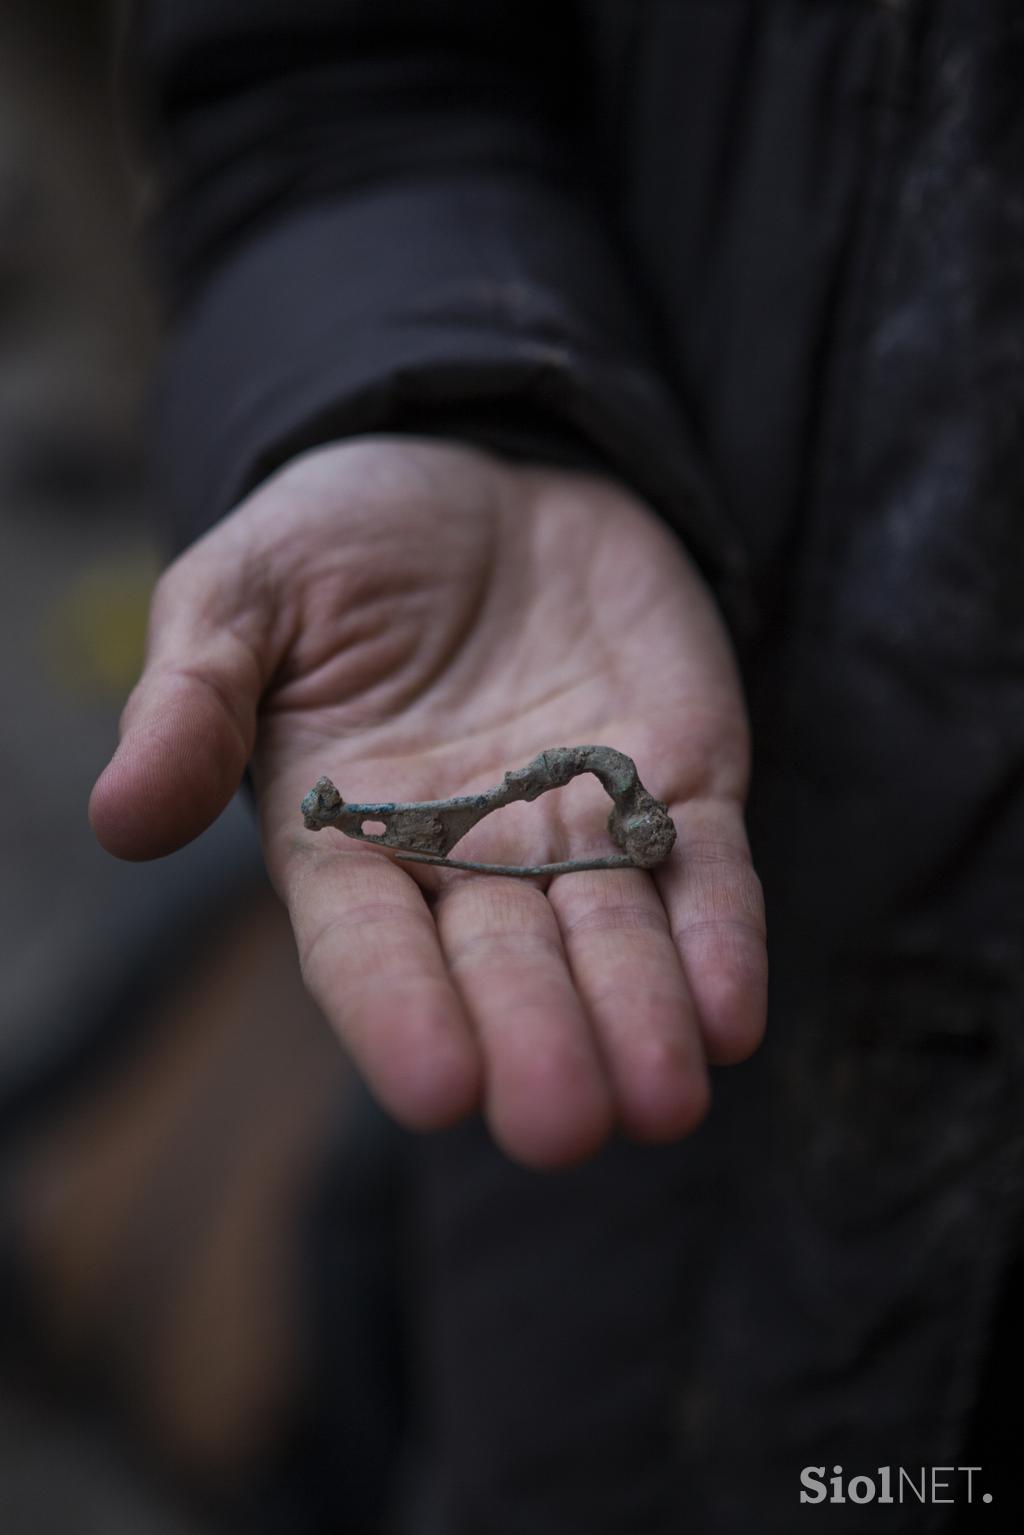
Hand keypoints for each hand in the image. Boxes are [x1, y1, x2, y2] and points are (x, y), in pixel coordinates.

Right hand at [90, 439, 765, 1166]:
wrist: (483, 469)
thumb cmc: (343, 539)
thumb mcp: (244, 591)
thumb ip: (192, 698)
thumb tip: (120, 815)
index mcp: (347, 839)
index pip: (369, 946)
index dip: (399, 1013)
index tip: (437, 1088)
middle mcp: (468, 860)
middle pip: (504, 967)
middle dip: (535, 1042)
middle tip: (563, 1125)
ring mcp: (580, 829)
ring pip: (617, 942)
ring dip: (642, 1021)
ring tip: (665, 1100)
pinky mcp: (677, 784)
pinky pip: (705, 872)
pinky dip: (722, 941)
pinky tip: (733, 1016)